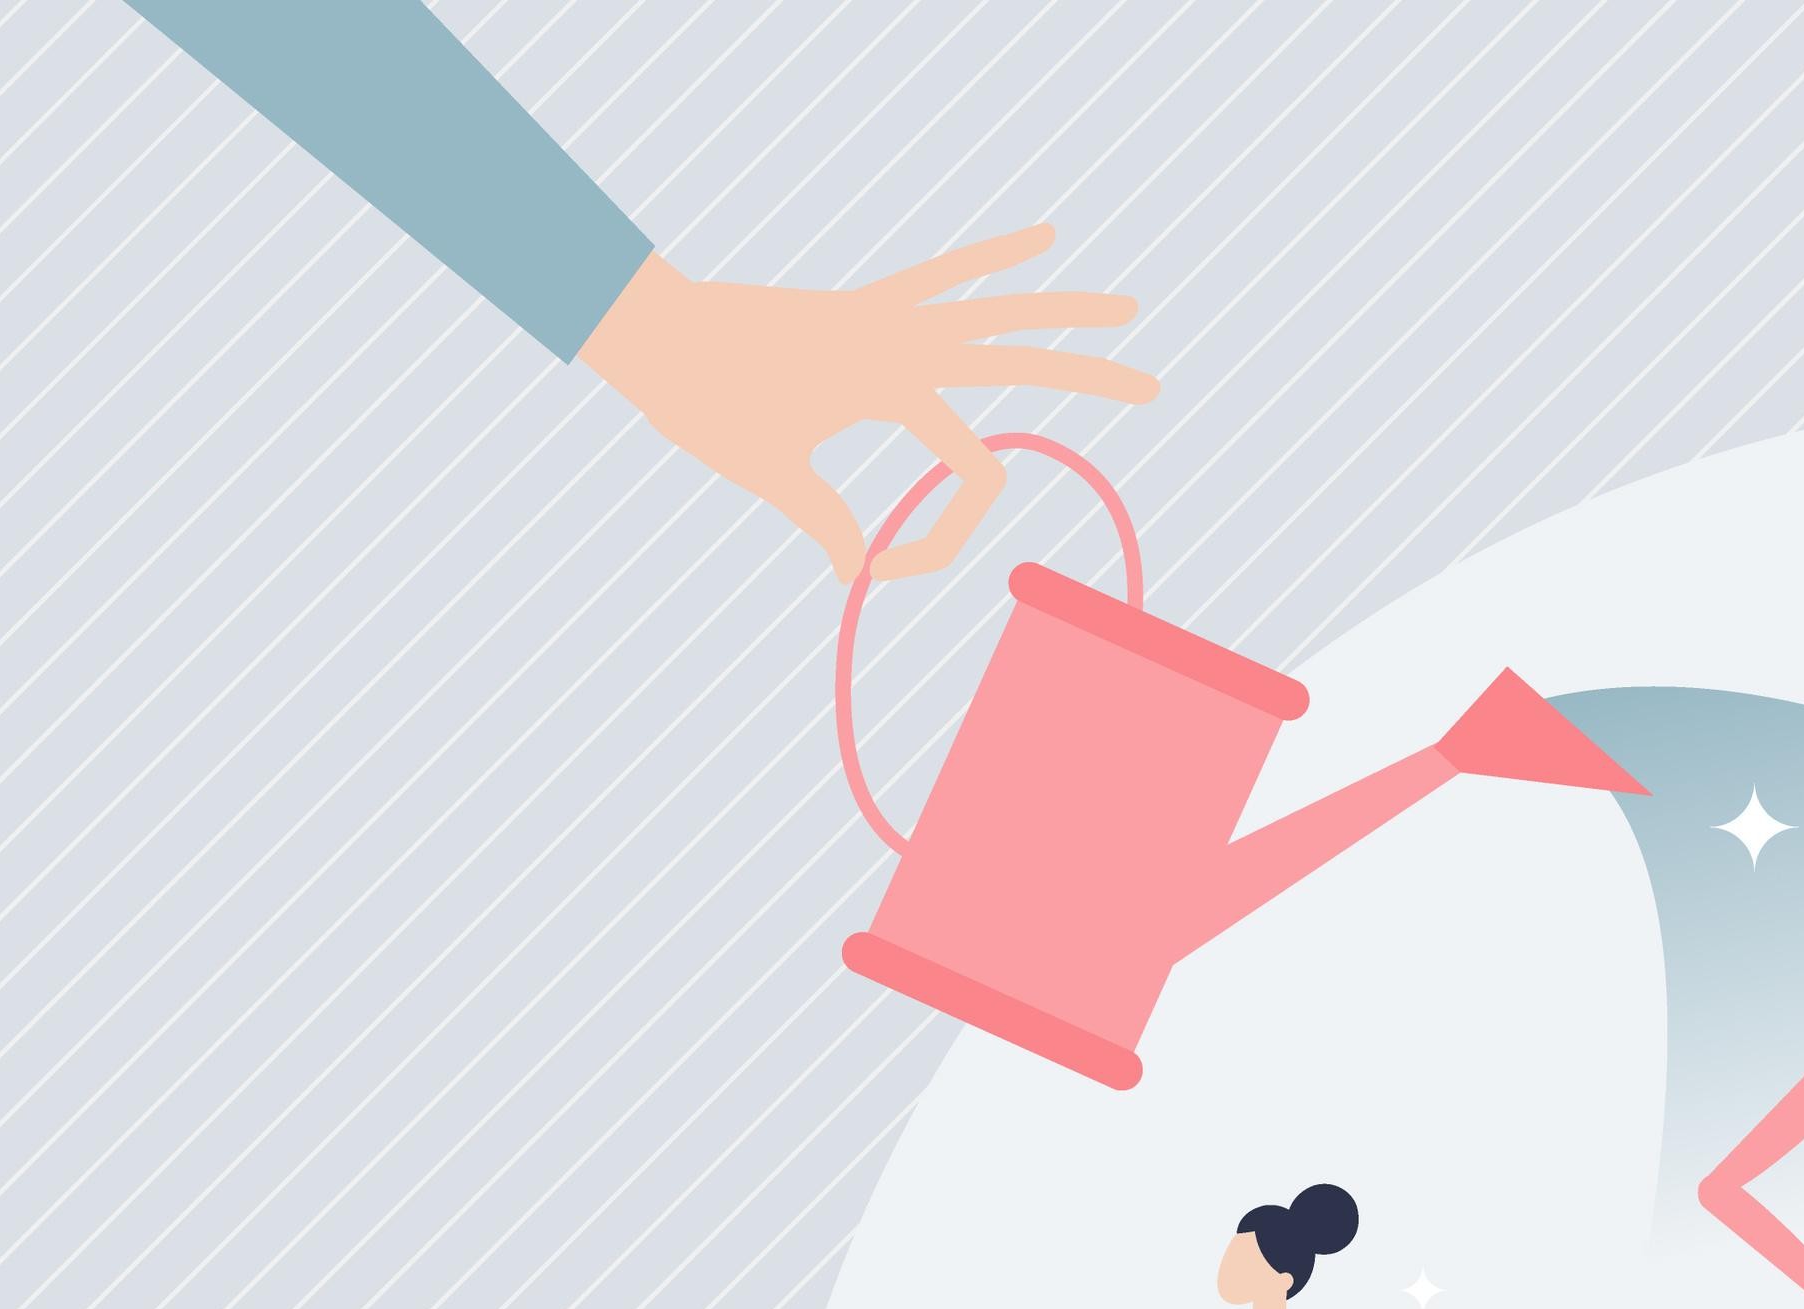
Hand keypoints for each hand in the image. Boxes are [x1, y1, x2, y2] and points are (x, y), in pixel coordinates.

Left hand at [576, 225, 1153, 582]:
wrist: (651, 327)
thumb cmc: (703, 398)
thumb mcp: (767, 469)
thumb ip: (823, 515)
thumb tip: (857, 570)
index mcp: (889, 382)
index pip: (970, 471)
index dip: (941, 538)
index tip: (876, 572)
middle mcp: (901, 340)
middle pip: (1019, 358)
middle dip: (1085, 376)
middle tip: (1152, 384)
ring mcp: (887, 316)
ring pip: (995, 309)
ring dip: (1057, 308)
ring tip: (1120, 304)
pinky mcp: (866, 306)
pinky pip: (940, 278)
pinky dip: (988, 261)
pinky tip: (1039, 239)